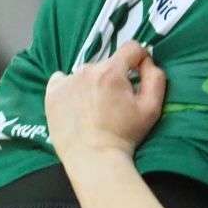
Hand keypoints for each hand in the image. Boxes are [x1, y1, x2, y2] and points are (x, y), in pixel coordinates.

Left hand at [46, 42, 166, 163]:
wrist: (93, 158)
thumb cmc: (125, 135)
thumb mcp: (151, 108)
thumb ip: (156, 78)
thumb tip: (148, 62)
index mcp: (112, 71)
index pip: (131, 48)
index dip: (140, 59)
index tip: (138, 75)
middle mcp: (87, 70)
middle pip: (108, 64)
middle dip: (115, 78)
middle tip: (115, 104)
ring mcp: (66, 80)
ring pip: (87, 74)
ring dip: (94, 84)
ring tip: (95, 109)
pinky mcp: (52, 93)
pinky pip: (63, 80)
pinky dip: (71, 88)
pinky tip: (76, 105)